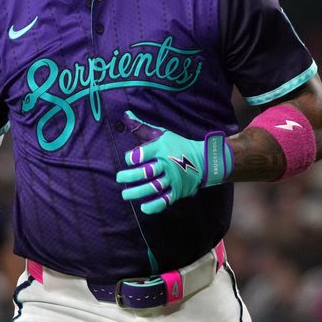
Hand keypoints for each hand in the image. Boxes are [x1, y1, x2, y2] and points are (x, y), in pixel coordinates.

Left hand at [115, 110, 230, 214]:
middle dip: (130, 176)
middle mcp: (166, 164)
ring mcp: (172, 179)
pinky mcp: (177, 191)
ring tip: (125, 194)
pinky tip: (143, 207)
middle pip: (146, 172)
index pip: (142, 154)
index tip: (128, 159)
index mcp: (161, 148)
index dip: (131, 157)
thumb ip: (142, 127)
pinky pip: (164, 201)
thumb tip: (126, 114)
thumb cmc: (177, 145)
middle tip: (119, 178)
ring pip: (153, 187)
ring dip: (137, 192)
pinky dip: (154, 206)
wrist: (202, 160)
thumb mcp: (161, 133)